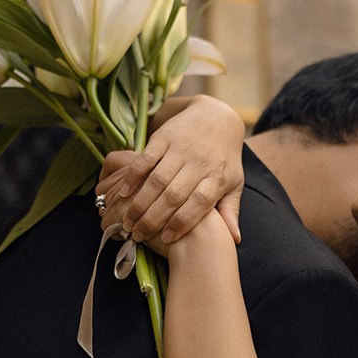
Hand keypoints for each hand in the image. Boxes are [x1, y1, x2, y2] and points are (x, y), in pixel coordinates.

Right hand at [97, 94, 244, 245]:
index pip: (199, 204)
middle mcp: (199, 163)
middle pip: (174, 196)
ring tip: (128, 221)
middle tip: (138, 235)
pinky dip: (133, 176)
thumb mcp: (233, 182)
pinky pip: (146, 159)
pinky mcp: (164, 137)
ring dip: (140, 203)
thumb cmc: (224, 158)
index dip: (182, 222)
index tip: (166, 238)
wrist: (216, 117)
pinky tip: (123, 194)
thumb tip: (234, 240)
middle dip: (154, 219)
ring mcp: (180, 149)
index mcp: (216, 178)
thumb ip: (231, 210)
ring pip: (158, 180)